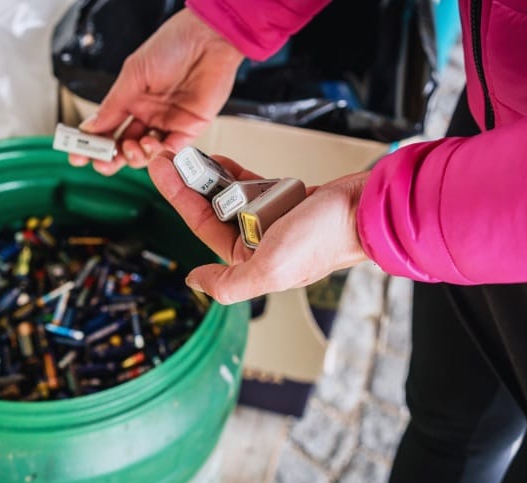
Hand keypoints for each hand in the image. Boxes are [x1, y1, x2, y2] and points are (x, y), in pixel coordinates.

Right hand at [69, 9, 243, 174]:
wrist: (207, 40)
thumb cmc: (172, 46)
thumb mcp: (133, 75)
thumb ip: (113, 105)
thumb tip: (90, 128)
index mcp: (131, 99)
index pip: (108, 128)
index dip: (93, 145)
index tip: (78, 155)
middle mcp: (149, 114)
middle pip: (126, 146)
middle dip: (112, 158)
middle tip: (103, 162)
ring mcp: (168, 123)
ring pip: (147, 153)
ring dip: (135, 155)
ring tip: (132, 145)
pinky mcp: (190, 128)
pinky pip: (172, 150)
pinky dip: (159, 155)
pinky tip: (150, 147)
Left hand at [148, 152, 369, 303]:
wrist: (365, 209)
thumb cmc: (323, 239)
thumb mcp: (269, 269)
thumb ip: (228, 284)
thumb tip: (194, 282)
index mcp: (250, 263)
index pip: (203, 227)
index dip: (179, 197)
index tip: (162, 171)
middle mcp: (258, 244)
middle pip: (213, 209)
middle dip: (189, 183)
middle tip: (170, 156)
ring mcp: (272, 221)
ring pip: (231, 196)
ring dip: (211, 176)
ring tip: (191, 155)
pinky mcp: (286, 201)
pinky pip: (253, 185)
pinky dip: (236, 174)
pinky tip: (220, 161)